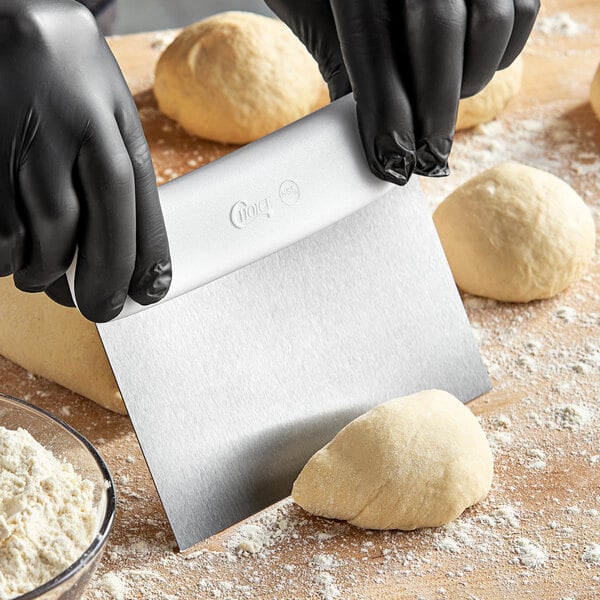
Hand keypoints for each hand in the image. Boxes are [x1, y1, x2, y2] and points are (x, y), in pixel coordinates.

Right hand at [0, 0, 170, 321]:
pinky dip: (6, 257)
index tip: (151, 291)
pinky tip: (16, 253)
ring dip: (46, 271)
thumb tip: (134, 253)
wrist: (4, 21)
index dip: (143, 253)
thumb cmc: (67, 77)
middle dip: (98, 278)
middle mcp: (55, 127)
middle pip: (79, 224)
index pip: (130, 195)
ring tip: (51, 274)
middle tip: (102, 307)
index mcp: (102, 115)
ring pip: (33, 235)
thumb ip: (125, 174)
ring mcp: (7, 141)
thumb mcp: (112, 111)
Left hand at [266, 0, 539, 182]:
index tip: (389, 158)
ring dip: (469, 80)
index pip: (374, 42)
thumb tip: (359, 132)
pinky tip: (472, 70)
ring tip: (441, 107)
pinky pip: (522, 10)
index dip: (384, 108)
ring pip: (491, 22)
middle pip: (439, 30)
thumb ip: (339, 59)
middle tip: (424, 155)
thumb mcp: (316, 9)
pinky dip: (501, 53)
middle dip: (433, 106)